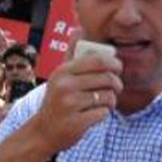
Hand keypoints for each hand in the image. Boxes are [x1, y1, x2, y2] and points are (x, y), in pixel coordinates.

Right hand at [28, 36, 122, 153]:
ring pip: (107, 96)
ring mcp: (70, 105)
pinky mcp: (77, 122)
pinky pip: (103, 113)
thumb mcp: (59, 76)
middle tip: (116, 87)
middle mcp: (64, 86)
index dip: (113, 62)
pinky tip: (96, 113)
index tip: (118, 67)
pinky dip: (104, 113)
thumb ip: (71, 55)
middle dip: (117, 83)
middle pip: (106, 78)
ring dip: (111, 100)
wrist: (43, 131)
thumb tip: (79, 29)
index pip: (96, 60)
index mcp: (62, 72)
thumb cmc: (56, 100)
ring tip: (104, 102)